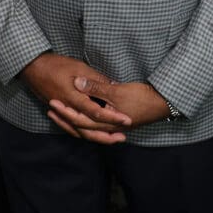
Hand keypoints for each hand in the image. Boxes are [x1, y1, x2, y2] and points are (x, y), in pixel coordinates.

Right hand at [22, 52, 131, 142]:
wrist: (34, 68)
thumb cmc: (57, 65)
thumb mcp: (80, 67)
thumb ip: (95, 80)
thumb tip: (113, 85)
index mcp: (74, 98)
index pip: (97, 112)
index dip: (112, 117)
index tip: (126, 120)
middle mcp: (69, 110)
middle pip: (89, 129)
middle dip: (106, 135)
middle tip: (122, 138)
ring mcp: (64, 113)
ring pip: (80, 132)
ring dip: (97, 137)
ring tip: (112, 139)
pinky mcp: (61, 113)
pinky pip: (73, 128)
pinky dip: (84, 133)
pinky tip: (94, 134)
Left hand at [49, 78, 170, 137]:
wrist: (162, 104)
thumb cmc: (142, 98)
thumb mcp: (117, 91)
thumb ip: (96, 88)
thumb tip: (77, 83)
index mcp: (105, 123)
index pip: (79, 120)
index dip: (64, 112)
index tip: (52, 103)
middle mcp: (106, 128)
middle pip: (80, 127)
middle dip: (65, 118)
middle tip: (50, 109)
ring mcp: (112, 127)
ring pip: (87, 127)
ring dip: (72, 120)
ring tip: (60, 113)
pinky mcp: (116, 122)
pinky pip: (95, 124)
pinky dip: (84, 119)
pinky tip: (80, 113)